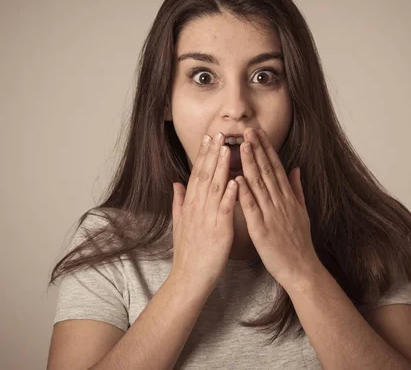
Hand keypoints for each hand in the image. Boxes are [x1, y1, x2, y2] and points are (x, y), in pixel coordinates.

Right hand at [171, 133, 236, 288]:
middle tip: (218, 133)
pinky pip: (224, 209)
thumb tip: (176, 183)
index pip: (197, 174)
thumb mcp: (180, 223)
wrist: (189, 277)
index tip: (209, 138)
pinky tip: (234, 181)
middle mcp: (197, 208)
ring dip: (221, 167)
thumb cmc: (188, 252)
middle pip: (204, 175)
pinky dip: (229, 194)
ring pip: (214, 188)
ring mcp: (207, 218)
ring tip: (227, 149)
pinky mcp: (218, 230)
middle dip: (212, 153)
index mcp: (191, 205)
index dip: (203, 155)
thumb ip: (179, 201)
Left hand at [234, 128, 320, 289]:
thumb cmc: (299, 243)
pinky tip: (238, 179)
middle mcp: (281, 202)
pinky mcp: (262, 230)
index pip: (275, 167)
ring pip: (260, 185)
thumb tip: (295, 169)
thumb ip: (297, 189)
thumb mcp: (302, 212)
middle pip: (268, 171)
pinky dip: (245, 193)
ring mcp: (272, 215)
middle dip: (258, 149)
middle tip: (248, 130)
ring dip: (251, 164)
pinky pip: (252, 208)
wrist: (302, 269)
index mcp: (288, 198)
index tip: (258, 132)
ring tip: (243, 146)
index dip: (267, 149)